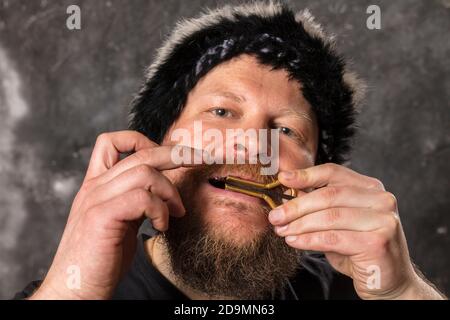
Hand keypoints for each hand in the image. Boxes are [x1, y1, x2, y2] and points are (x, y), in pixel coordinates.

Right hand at [31, 131, 197, 298]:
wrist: (74, 290)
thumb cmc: (101, 259)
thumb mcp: (121, 221)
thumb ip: (136, 202)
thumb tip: (163, 191)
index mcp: (96, 184)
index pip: (113, 141)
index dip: (144, 140)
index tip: (169, 157)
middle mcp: (95, 186)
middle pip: (141, 152)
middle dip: (178, 154)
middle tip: (201, 160)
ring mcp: (96, 199)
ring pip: (145, 172)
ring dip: (170, 192)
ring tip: (175, 213)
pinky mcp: (102, 216)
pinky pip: (142, 198)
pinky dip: (160, 210)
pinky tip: (161, 226)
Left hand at [269, 163, 443, 299]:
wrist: (388, 281)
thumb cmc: (358, 249)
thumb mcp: (337, 223)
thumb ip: (319, 207)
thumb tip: (287, 194)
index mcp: (371, 188)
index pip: (334, 173)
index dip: (306, 174)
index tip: (283, 179)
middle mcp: (381, 199)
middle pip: (329, 195)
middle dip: (296, 206)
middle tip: (275, 216)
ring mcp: (382, 220)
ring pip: (329, 217)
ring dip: (299, 224)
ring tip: (281, 231)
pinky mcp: (378, 242)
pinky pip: (333, 238)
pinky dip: (309, 240)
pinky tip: (294, 242)